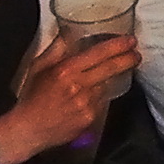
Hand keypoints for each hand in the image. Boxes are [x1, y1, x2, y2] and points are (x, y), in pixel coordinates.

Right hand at [0, 24, 143, 163]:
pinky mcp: (89, 119)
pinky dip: (98, 98)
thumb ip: (56, 49)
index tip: (130, 40)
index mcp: (66, 70)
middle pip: (110, 69)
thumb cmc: (31, 97)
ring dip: (108, 80)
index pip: (98, 54)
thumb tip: (69, 34)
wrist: (28, 130)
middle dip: (127, 60)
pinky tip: (88, 98)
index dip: (117, 46)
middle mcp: (79, 86)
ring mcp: (86, 104)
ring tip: (101, 79)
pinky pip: (101, 103)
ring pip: (106, 86)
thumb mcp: (38, 67)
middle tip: (136, 54)